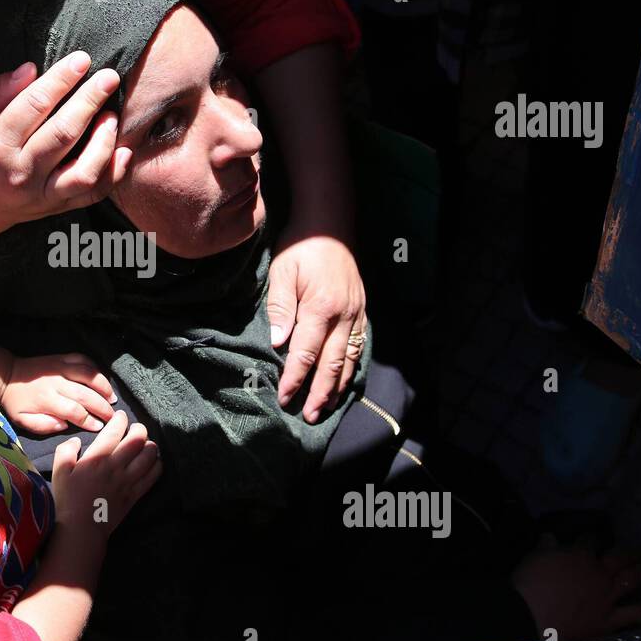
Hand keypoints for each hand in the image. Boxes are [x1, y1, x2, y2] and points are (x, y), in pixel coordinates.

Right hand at [0, 52, 129, 235]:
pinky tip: (124, 151)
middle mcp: (20, 172)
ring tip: (111, 115)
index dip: (61, 79)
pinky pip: (91, 194)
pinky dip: (113, 175)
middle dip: (90, 100)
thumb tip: (31, 68)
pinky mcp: (55, 208)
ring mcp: (40, 194)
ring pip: (83, 170)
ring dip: (104, 140)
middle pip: (63, 133)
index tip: (82, 60)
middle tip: (109, 76)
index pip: (34, 105)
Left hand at [0, 353, 117, 434]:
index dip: (89, 420)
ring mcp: (60, 367)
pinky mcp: (61, 357)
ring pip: (88, 374)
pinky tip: (101, 379)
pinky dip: (95, 368)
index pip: (74, 411)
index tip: (99, 426)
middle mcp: (56, 382)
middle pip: (86, 394)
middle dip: (102, 407)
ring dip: (103, 386)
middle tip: (112, 416)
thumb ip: (43, 426)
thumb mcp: (23, 420)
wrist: (7, 375)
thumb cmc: (16, 402)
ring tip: (112, 398)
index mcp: (47, 400)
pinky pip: (82, 359)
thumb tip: (65, 425)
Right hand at [50, 411, 160, 537]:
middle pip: (138, 439)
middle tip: (135, 428)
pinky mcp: (136, 494)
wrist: (81, 528)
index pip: (115, 430)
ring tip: (145, 444)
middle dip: (139, 429)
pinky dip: (157, 465)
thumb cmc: (68, 499)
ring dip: (150, 445)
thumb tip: (75, 440)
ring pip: (150, 456)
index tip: (120, 416)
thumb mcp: (59, 471)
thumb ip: (65, 450)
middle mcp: (116, 466)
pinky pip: (154, 476)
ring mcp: (129, 481)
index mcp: (97, 458)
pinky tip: (152, 462)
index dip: (121, 419)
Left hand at [267, 230, 366, 422]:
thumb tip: (278, 343)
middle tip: (309, 415)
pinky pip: (359, 346)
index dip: (295, 378)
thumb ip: (280, 308)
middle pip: (332, 364)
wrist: (330, 225)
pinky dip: (351, 367)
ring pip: (349, 359)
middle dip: (319, 393)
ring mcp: (356, 313)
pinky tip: (343, 380)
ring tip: (326, 407)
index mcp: (321, 307)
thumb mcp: (282, 273)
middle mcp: (344, 315)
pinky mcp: (362, 310)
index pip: (306, 353)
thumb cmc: (301, 247)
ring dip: (338, 386)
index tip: (284, 397)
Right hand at [510, 539, 640, 640]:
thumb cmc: (528, 584)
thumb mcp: (533, 557)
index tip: (593, 536)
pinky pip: (637, 614)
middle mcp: (598, 573)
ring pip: (632, 580)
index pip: (589, 541)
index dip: (592, 537)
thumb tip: (550, 536)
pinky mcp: (610, 619)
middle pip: (618, 557)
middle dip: (630, 551)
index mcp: (579, 555)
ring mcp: (607, 596)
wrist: (530, 616)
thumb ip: (545, 546)